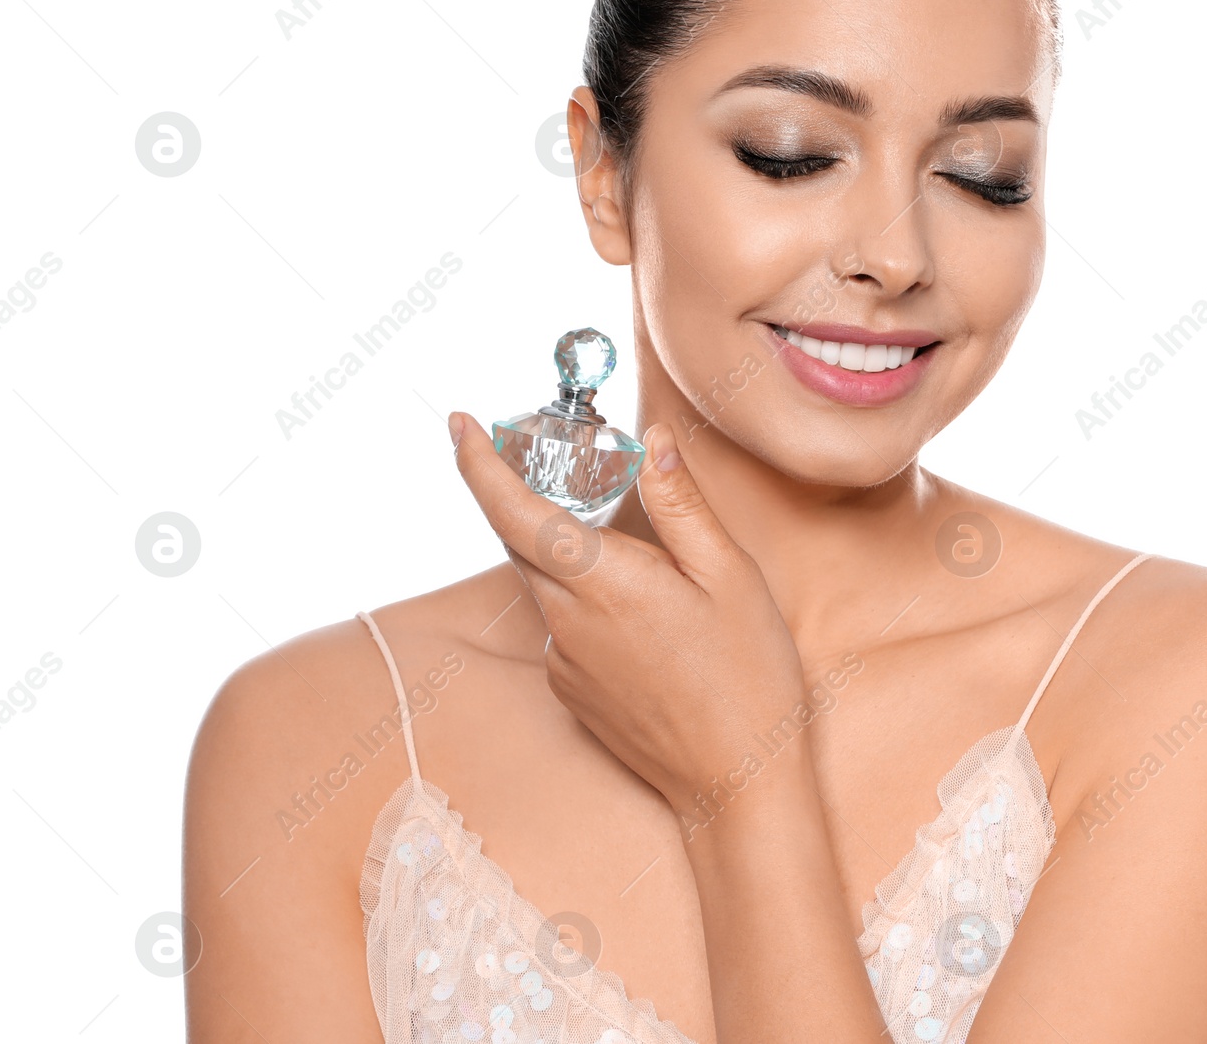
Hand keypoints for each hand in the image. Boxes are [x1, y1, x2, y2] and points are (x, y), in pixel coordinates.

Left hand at [448, 412, 809, 818]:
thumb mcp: (730, 576)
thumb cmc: (747, 677)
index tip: (459, 422)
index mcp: (603, 581)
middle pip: (521, 540)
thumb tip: (652, 440)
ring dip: (564, 547)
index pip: (513, 510)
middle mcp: (568, 620)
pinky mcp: (572, 689)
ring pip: (545, 582)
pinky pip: (566, 623)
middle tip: (556, 456)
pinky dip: (587, 596)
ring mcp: (565, 660)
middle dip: (524, 492)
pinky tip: (646, 613)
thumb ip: (681, 503)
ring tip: (628, 545)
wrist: (736, 785)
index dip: (477, 463)